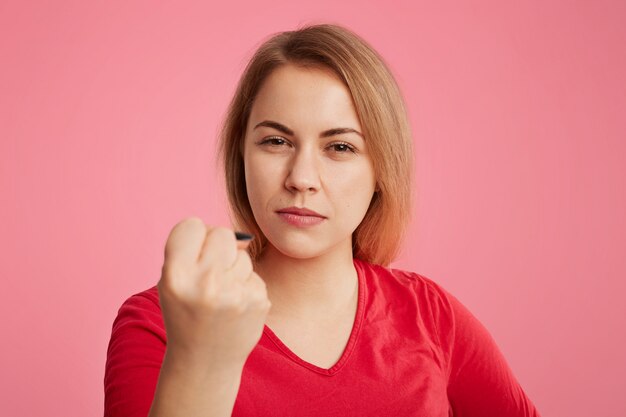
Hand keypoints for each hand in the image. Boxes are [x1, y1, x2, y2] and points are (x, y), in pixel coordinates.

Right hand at [157, 217, 270, 369]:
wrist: (205, 361)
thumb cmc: (186, 313)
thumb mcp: (172, 283)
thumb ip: (193, 251)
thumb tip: (241, 237)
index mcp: (176, 276)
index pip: (191, 225)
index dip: (192, 236)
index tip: (191, 253)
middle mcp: (206, 284)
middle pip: (222, 233)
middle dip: (217, 247)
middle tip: (210, 272)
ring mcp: (235, 294)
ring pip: (242, 253)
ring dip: (233, 268)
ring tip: (222, 294)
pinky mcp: (258, 301)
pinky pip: (255, 273)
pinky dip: (246, 285)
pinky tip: (235, 305)